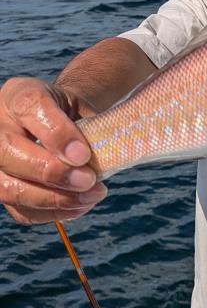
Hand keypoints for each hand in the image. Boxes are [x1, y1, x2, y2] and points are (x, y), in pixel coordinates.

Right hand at [0, 77, 106, 224]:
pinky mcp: (3, 188)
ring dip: (53, 199)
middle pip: (8, 151)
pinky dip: (52, 213)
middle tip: (88, 181)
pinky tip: (80, 205)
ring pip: (9, 187)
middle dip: (51, 172)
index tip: (83, 155)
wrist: (61, 124)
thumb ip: (89, 126)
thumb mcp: (82, 106)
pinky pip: (20, 210)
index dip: (56, 134)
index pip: (30, 107)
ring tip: (90, 196)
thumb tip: (95, 162)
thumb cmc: (73, 114)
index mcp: (18, 94)